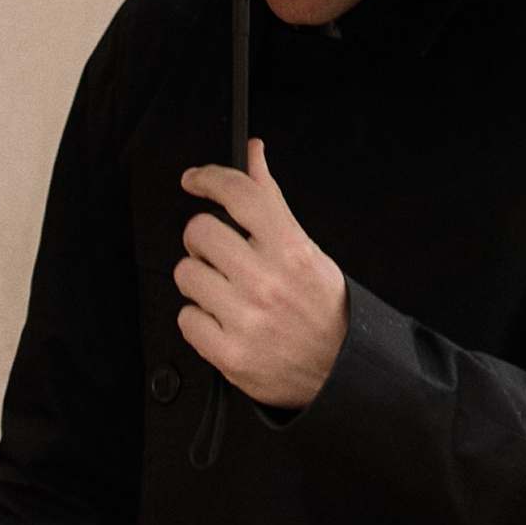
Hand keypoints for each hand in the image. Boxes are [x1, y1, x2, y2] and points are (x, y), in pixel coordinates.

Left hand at [175, 139, 348, 408]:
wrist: (339, 370)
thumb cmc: (321, 308)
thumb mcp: (307, 249)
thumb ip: (271, 201)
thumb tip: (252, 154)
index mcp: (290, 250)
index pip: (239, 194)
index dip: (209, 178)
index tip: (194, 180)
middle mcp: (267, 282)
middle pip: (199, 232)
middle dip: (203, 241)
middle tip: (218, 254)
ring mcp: (246, 319)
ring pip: (186, 274)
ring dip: (199, 280)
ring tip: (223, 291)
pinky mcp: (229, 353)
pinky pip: (185, 317)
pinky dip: (198, 318)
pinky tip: (221, 320)